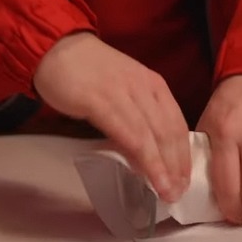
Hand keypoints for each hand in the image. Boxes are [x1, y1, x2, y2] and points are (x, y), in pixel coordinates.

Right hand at [33, 32, 190, 201]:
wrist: (56, 49)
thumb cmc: (88, 73)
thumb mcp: (123, 91)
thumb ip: (138, 116)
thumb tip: (147, 153)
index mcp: (154, 85)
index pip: (177, 124)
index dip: (183, 154)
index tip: (185, 178)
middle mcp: (145, 88)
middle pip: (170, 132)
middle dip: (178, 166)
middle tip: (180, 192)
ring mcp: (124, 94)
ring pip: (153, 136)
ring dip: (164, 168)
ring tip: (168, 192)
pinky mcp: (101, 102)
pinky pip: (130, 135)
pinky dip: (144, 158)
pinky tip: (150, 176)